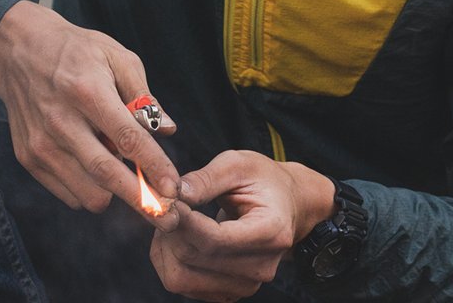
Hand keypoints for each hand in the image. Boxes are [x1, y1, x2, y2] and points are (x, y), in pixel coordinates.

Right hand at [0, 0, 179, 226]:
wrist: (19, 51)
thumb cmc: (77, 51)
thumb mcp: (117, 57)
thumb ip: (143, 96)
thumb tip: (167, 129)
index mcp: (87, 91)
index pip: (127, 138)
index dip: (154, 166)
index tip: (175, 188)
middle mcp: (61, 121)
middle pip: (106, 174)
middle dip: (141, 200)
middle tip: (168, 216)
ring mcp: (41, 144)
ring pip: (89, 193)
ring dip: (115, 192)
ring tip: (124, 169)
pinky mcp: (28, 158)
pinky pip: (69, 194)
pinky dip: (90, 189)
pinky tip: (95, 162)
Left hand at [150, 149, 334, 301]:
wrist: (287, 205)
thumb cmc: (263, 180)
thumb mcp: (238, 164)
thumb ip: (206, 178)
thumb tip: (174, 193)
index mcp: (271, 231)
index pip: (215, 239)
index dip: (184, 222)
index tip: (166, 201)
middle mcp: (261, 266)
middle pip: (196, 259)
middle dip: (171, 230)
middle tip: (165, 203)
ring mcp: (246, 284)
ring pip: (182, 279)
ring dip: (165, 248)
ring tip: (171, 219)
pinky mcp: (229, 291)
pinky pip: (184, 285)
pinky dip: (170, 261)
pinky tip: (178, 235)